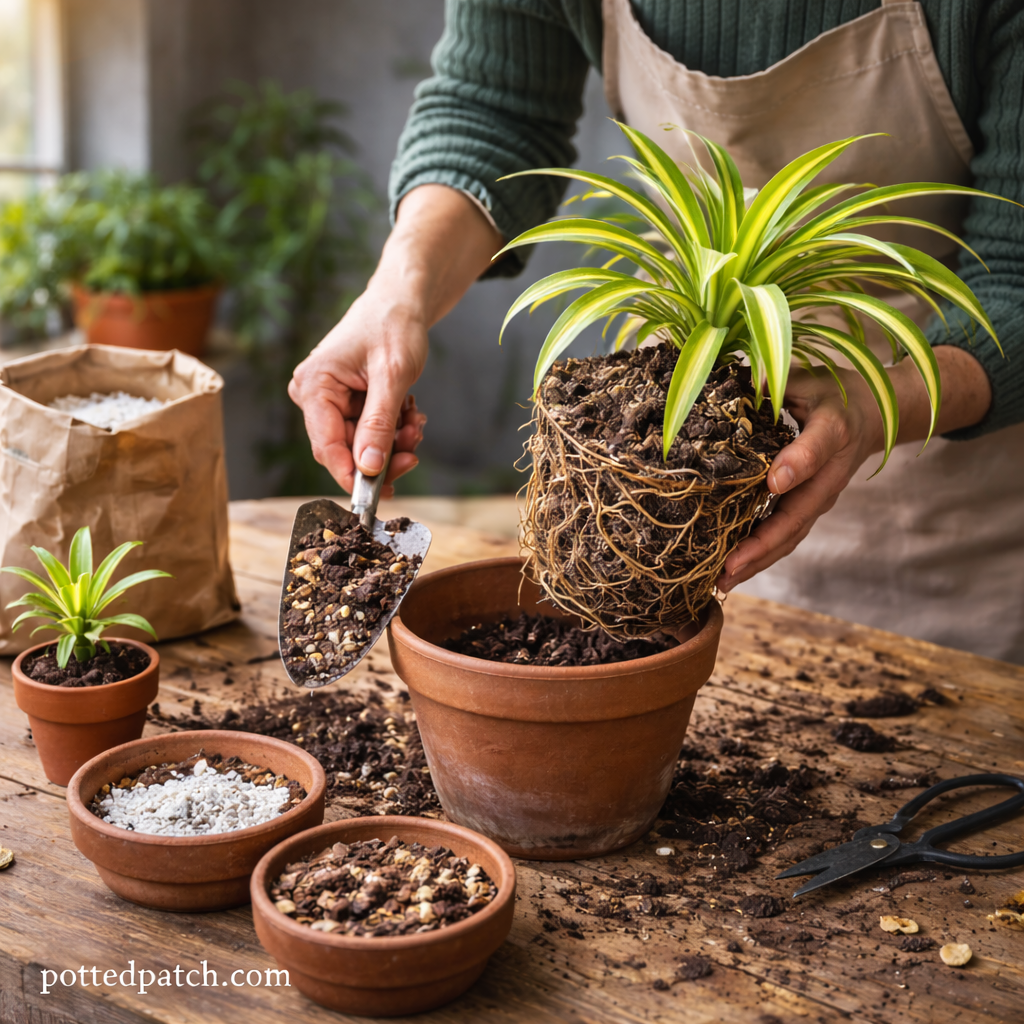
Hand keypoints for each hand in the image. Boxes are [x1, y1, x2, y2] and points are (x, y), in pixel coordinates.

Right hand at [288, 291, 427, 495]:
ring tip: (415, 423)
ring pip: (361, 445)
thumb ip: (379, 423)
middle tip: (414, 450)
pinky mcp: (346, 403)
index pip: (326, 446)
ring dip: (393, 442)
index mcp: (315, 384)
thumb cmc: (393, 326)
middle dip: (383, 455)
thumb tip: (368, 467)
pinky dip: (392, 431)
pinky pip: (369, 433)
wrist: (401, 302)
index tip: (378, 493)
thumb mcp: (392, 376)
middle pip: (344, 450)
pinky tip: (409, 414)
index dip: (351, 474)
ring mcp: (329, 400)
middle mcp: (314, 395)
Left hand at [716, 346, 991, 591]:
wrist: (871, 417)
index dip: (797, 464)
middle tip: (730, 565)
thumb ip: (776, 382)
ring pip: (791, 534)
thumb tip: (734, 381)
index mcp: (833, 430)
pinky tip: (730, 573)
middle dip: (763, 542)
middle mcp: (829, 472)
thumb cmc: (831, 393)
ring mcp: (821, 496)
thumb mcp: (808, 377)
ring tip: (723, 582)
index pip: (817, 448)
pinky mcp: (810, 508)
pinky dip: (760, 556)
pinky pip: (786, 535)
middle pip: (799, 513)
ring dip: (757, 560)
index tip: (774, 481)